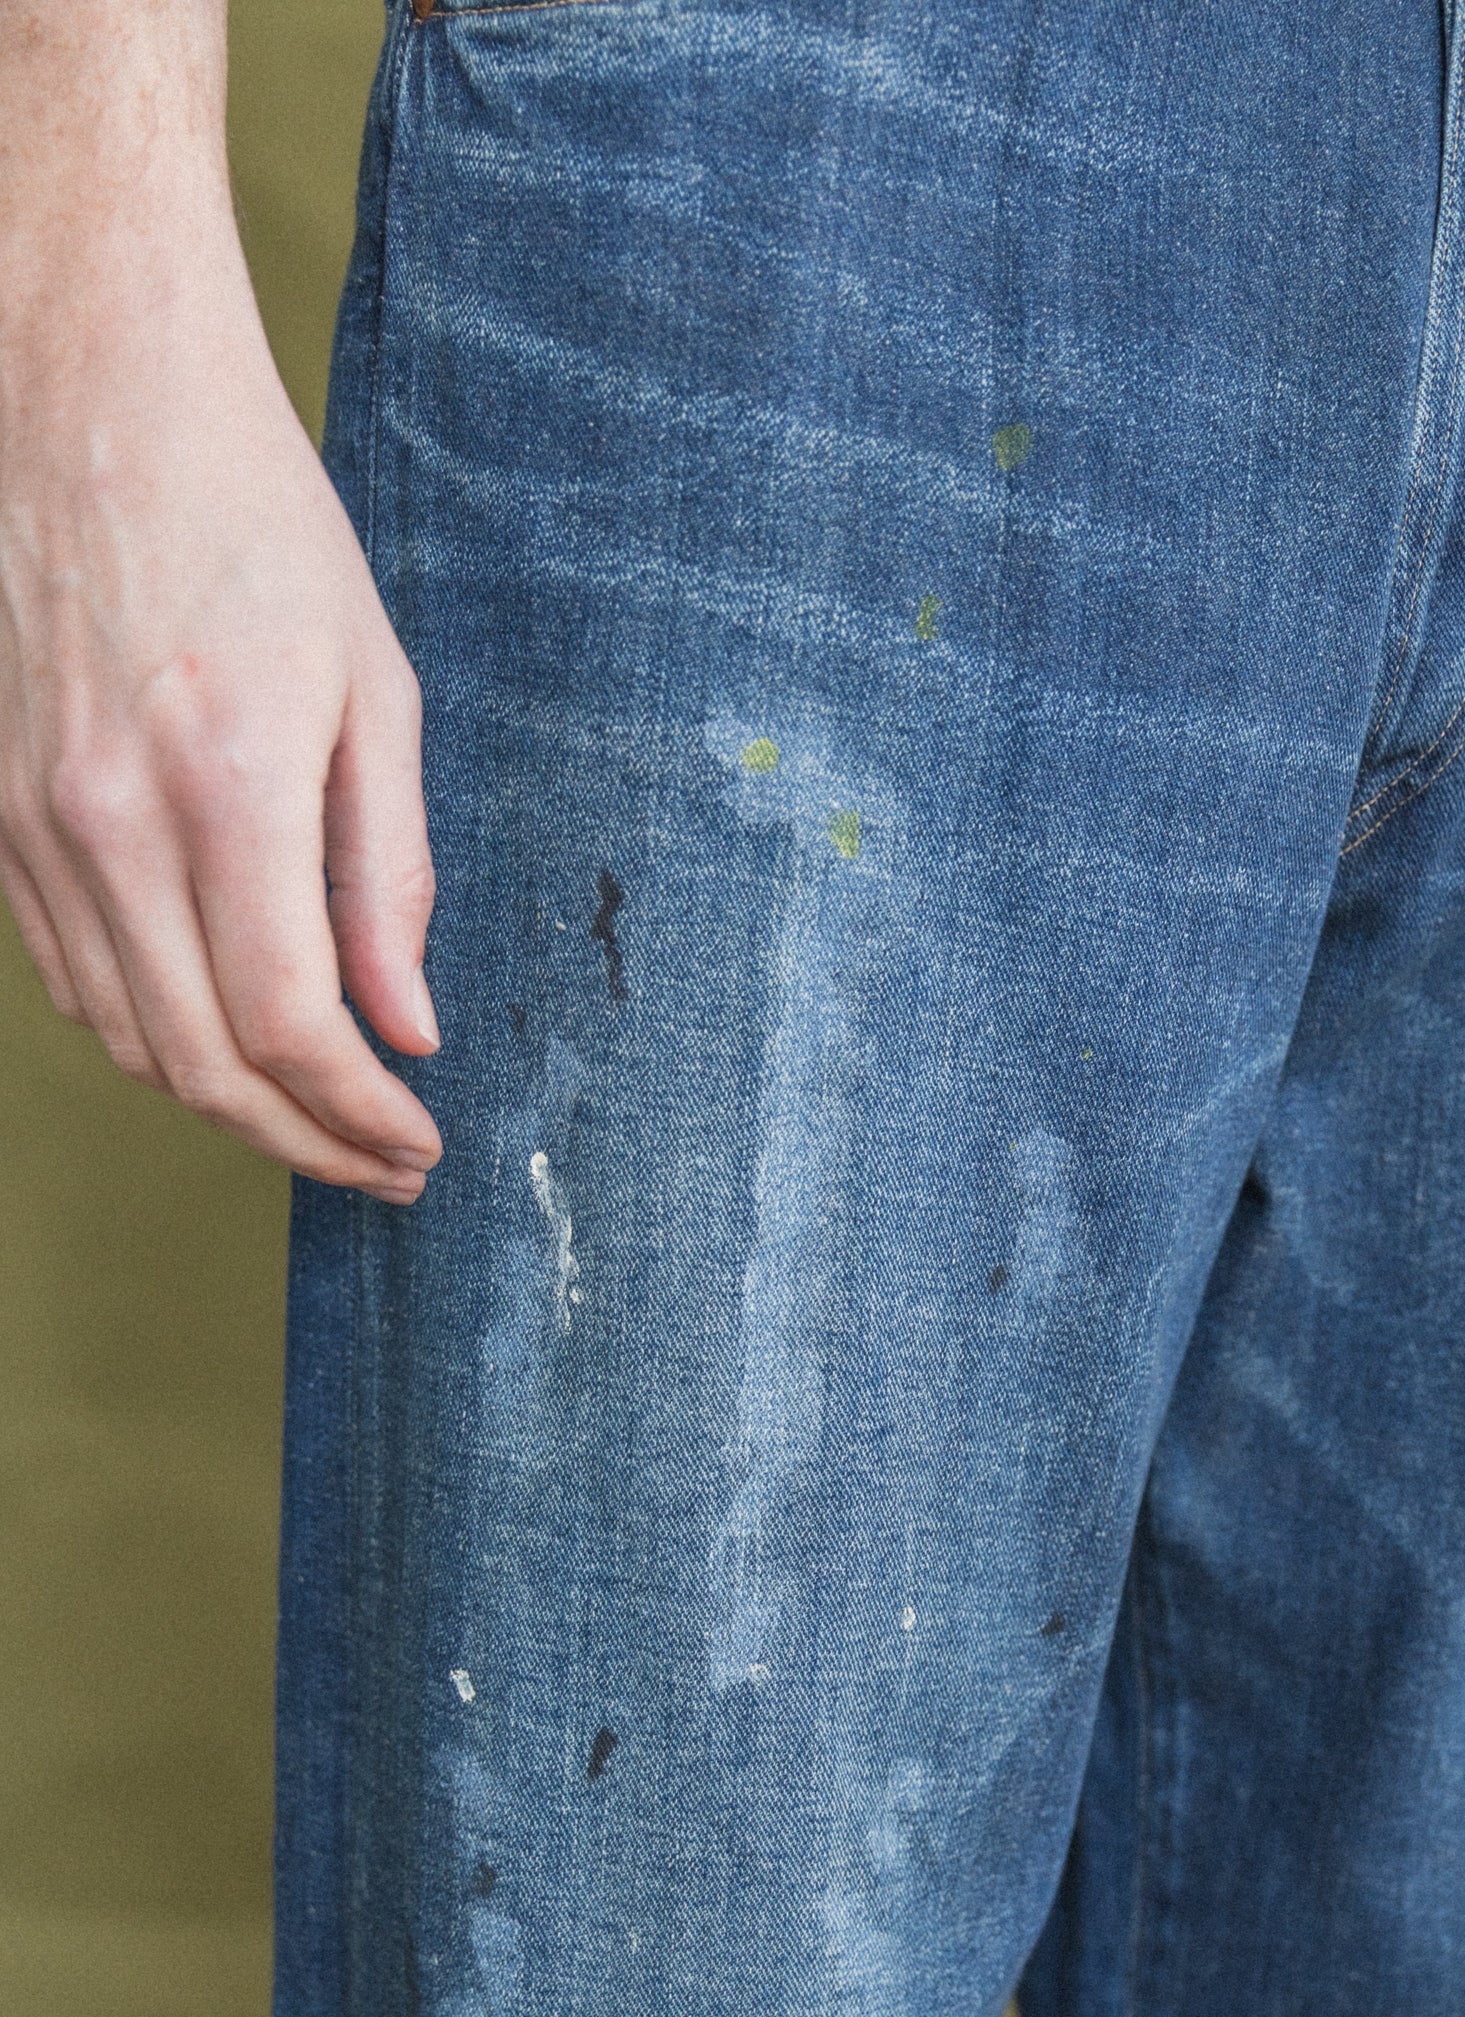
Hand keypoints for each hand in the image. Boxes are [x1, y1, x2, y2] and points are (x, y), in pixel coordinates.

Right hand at [0, 178, 440, 1203]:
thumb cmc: (254, 522)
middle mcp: (110, 821)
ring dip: (229, 1109)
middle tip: (383, 1166)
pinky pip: (73, 979)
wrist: (94, 399)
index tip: (418, 1145)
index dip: (359, 1115)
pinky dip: (152, 1042)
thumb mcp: (373, 688)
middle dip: (305, 1142)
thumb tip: (408, 1025)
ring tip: (319, 1125)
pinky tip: (223, 1050)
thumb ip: (390, 873)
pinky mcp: (0, 815)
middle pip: (203, 1064)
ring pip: (130, 1039)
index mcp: (224, 784)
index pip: (288, 1025)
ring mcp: (37, 824)